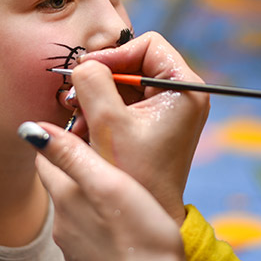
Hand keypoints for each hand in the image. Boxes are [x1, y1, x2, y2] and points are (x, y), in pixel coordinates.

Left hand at [22, 121, 186, 260]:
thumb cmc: (140, 237)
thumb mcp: (107, 184)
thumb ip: (69, 155)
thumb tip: (29, 129)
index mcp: (65, 197)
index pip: (45, 158)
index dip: (59, 140)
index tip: (82, 130)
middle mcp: (62, 222)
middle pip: (59, 180)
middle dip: (74, 164)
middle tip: (103, 152)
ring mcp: (74, 244)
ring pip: (74, 204)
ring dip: (87, 191)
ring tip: (114, 183)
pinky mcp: (89, 259)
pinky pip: (87, 228)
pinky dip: (96, 216)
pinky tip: (117, 216)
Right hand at [71, 31, 209, 223]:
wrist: (146, 216)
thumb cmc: (136, 174)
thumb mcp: (108, 123)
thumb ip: (92, 82)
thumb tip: (82, 63)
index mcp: (184, 88)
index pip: (147, 44)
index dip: (114, 53)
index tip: (87, 70)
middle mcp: (179, 93)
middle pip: (132, 62)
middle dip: (100, 79)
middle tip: (76, 96)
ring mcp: (165, 107)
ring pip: (122, 82)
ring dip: (95, 96)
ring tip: (78, 118)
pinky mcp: (151, 120)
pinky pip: (121, 100)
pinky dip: (100, 110)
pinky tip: (85, 127)